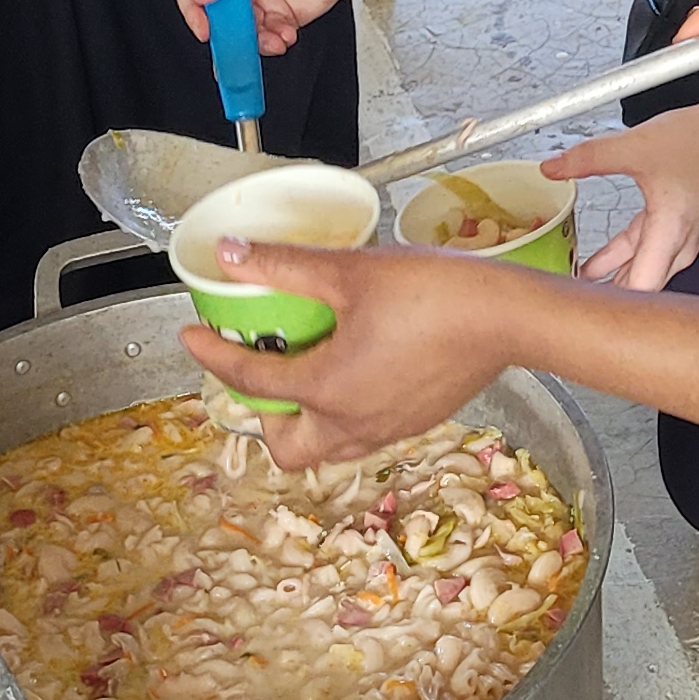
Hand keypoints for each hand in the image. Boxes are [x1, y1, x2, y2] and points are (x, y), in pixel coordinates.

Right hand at [179, 0, 376, 57]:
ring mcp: (260, 1)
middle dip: (224, 34)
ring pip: (241, 33)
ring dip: (252, 42)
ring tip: (272, 37)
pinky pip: (268, 39)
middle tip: (237, 40)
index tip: (203, 27)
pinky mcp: (282, 17)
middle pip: (216, 16)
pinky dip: (274, 43)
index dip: (192, 9)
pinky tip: (286, 34)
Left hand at [180, 241, 523, 469]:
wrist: (506, 317)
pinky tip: (358, 365)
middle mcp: (351, 423)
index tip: (192, 337)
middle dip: (264, 413)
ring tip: (311, 367)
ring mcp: (386, 429)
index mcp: (326, 390)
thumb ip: (283, 266)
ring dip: (304, 417)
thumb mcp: (348, 272)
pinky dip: (343, 411)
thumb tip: (231, 254)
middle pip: (285, 445)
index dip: (212, 355)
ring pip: (325, 446)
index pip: (250, 379)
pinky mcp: (415, 422)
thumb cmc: (433, 293)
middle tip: (267, 365)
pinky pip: (361, 432)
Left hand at [545, 105, 698, 288]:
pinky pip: (642, 257)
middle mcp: (678, 245)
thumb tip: (553, 168)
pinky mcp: (673, 232)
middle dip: (604, 301)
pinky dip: (618, 264)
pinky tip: (594, 268)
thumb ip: (590, 158)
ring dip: (609, 283)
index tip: (577, 310)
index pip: (640, 291)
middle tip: (566, 306)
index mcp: (671, 232)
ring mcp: (677, 241)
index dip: (609, 306)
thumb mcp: (636, 145)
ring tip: (572, 292)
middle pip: (639, 291)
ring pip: (640, 275)